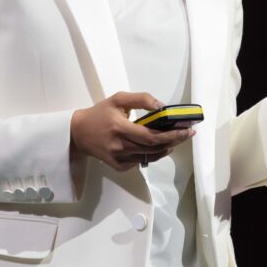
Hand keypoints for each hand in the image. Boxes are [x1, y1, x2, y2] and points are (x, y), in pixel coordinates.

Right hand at [70, 92, 195, 171]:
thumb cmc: (100, 114)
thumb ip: (141, 99)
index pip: (151, 136)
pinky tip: (159, 145)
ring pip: (150, 157)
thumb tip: (162, 106)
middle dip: (174, 141)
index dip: (171, 134)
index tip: (187, 129)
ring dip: (166, 148)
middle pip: (154, 148)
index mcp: (120, 128)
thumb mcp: (118, 99)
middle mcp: (120, 147)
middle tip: (188, 133)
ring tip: (177, 138)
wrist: (78, 133)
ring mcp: (119, 159)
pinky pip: (141, 161)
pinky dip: (153, 154)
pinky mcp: (118, 167)